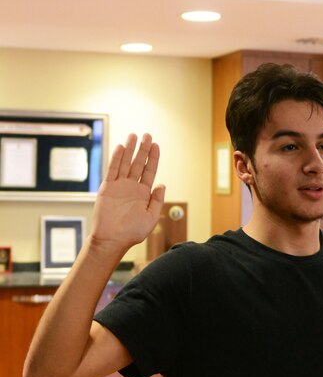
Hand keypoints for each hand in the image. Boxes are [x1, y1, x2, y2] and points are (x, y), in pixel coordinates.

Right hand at [91, 133, 165, 250]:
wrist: (112, 240)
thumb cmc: (132, 232)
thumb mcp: (150, 217)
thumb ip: (156, 200)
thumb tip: (162, 184)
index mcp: (143, 193)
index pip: (149, 171)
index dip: (153, 158)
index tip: (156, 145)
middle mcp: (131, 187)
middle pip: (138, 163)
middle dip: (143, 149)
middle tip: (147, 135)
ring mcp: (119, 186)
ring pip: (125, 164)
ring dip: (130, 150)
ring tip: (134, 136)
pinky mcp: (107, 188)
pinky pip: (112, 171)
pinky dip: (116, 159)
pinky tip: (121, 148)